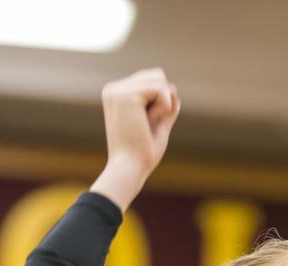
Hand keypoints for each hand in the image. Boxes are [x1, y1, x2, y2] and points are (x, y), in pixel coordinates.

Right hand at [91, 68, 180, 210]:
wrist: (129, 168)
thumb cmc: (142, 153)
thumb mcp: (157, 125)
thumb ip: (164, 108)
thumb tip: (173, 91)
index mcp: (117, 94)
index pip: (151, 81)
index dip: (162, 101)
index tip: (147, 124)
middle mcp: (114, 89)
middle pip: (157, 75)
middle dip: (164, 100)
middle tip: (149, 123)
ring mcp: (117, 90)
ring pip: (160, 79)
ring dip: (164, 105)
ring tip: (147, 123)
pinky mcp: (126, 95)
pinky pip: (161, 89)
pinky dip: (164, 108)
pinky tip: (148, 121)